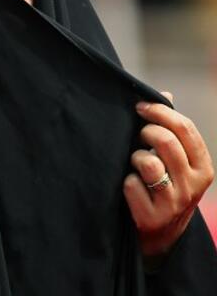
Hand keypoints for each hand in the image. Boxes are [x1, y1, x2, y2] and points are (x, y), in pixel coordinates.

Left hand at [123, 92, 214, 263]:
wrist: (158, 235)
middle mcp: (193, 186)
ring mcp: (174, 203)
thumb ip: (172, 131)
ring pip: (148, 162)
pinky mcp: (153, 217)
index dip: (160, 111)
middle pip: (166, 141)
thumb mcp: (176, 162)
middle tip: (138, 135)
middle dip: (145, 131)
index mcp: (203, 167)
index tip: (140, 106)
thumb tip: (165, 94)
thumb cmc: (163, 187)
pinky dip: (125, 182)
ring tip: (136, 166)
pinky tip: (129, 188)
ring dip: (135, 158)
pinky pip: (130, 184)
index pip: (185, 128)